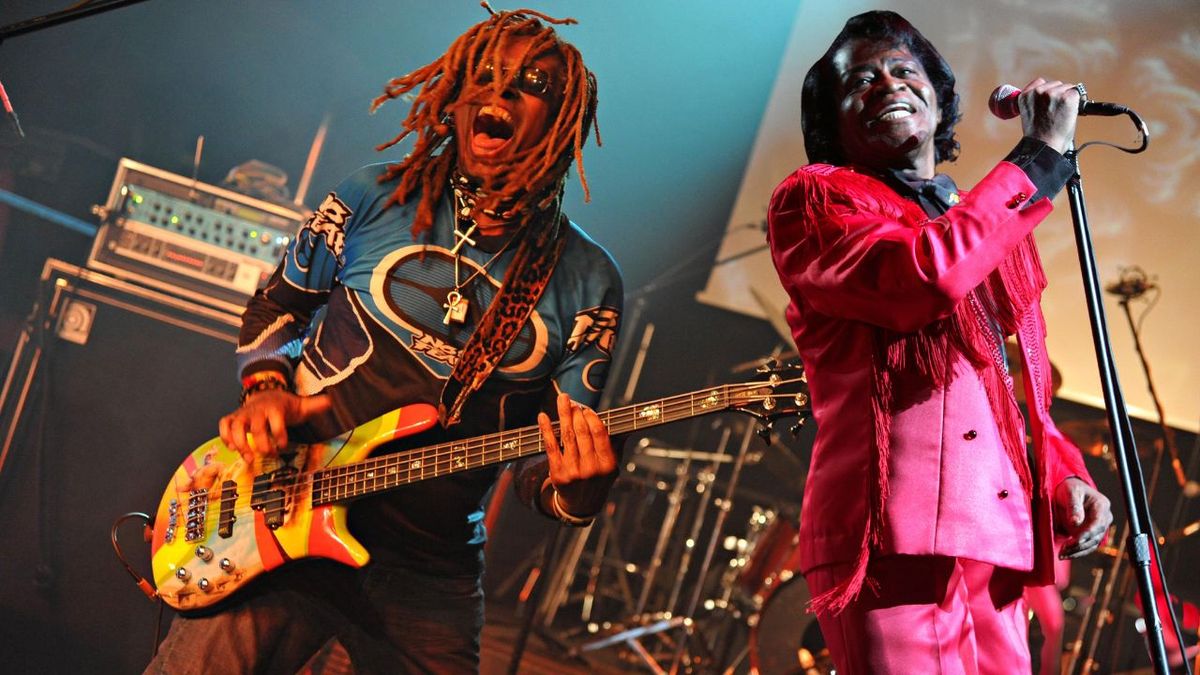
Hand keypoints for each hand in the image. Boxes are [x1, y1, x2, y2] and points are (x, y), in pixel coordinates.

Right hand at [218, 389, 331, 464]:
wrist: (265, 394)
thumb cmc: (284, 406)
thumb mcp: (300, 405)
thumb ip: (314, 405)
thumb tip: (331, 401)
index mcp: (275, 408)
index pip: (276, 420)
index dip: (280, 435)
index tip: (284, 445)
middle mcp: (257, 410)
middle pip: (256, 427)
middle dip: (262, 443)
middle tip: (270, 454)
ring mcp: (243, 414)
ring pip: (235, 426)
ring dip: (240, 443)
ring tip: (249, 459)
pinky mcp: (233, 418)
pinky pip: (223, 425)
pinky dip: (225, 436)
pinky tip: (234, 449)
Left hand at [537, 393, 617, 517]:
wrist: (581, 505)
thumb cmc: (598, 480)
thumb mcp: (613, 465)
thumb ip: (617, 444)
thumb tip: (626, 424)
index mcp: (608, 464)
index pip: (599, 434)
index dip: (591, 418)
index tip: (586, 409)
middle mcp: (591, 469)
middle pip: (582, 433)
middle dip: (575, 413)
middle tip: (570, 401)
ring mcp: (574, 472)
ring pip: (567, 437)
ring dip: (563, 415)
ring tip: (561, 401)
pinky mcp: (558, 474)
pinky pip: (551, 447)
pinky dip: (546, 430)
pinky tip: (543, 417)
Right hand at [1019, 77, 1081, 153]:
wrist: (1044, 146)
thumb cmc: (1037, 136)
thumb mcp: (1029, 114)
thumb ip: (1036, 102)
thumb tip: (1049, 97)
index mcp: (1025, 95)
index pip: (1040, 82)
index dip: (1047, 91)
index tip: (1048, 100)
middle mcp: (1038, 92)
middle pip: (1056, 84)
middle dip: (1058, 95)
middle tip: (1057, 111)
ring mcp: (1053, 94)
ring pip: (1067, 88)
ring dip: (1067, 98)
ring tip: (1061, 114)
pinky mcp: (1067, 98)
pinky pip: (1077, 93)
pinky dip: (1076, 102)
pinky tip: (1070, 113)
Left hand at [1054, 476, 1112, 558]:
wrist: (1069, 491)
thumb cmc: (1071, 488)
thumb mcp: (1071, 492)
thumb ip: (1074, 507)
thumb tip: (1075, 522)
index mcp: (1102, 506)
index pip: (1098, 523)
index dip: (1087, 534)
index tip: (1074, 541)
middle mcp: (1104, 518)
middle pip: (1095, 536)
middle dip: (1079, 545)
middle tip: (1064, 550)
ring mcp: (1098, 528)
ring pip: (1091, 544)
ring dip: (1077, 552)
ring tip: (1062, 555)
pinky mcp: (1091, 534)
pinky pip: (1086, 546)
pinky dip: (1076, 552)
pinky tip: (1064, 554)